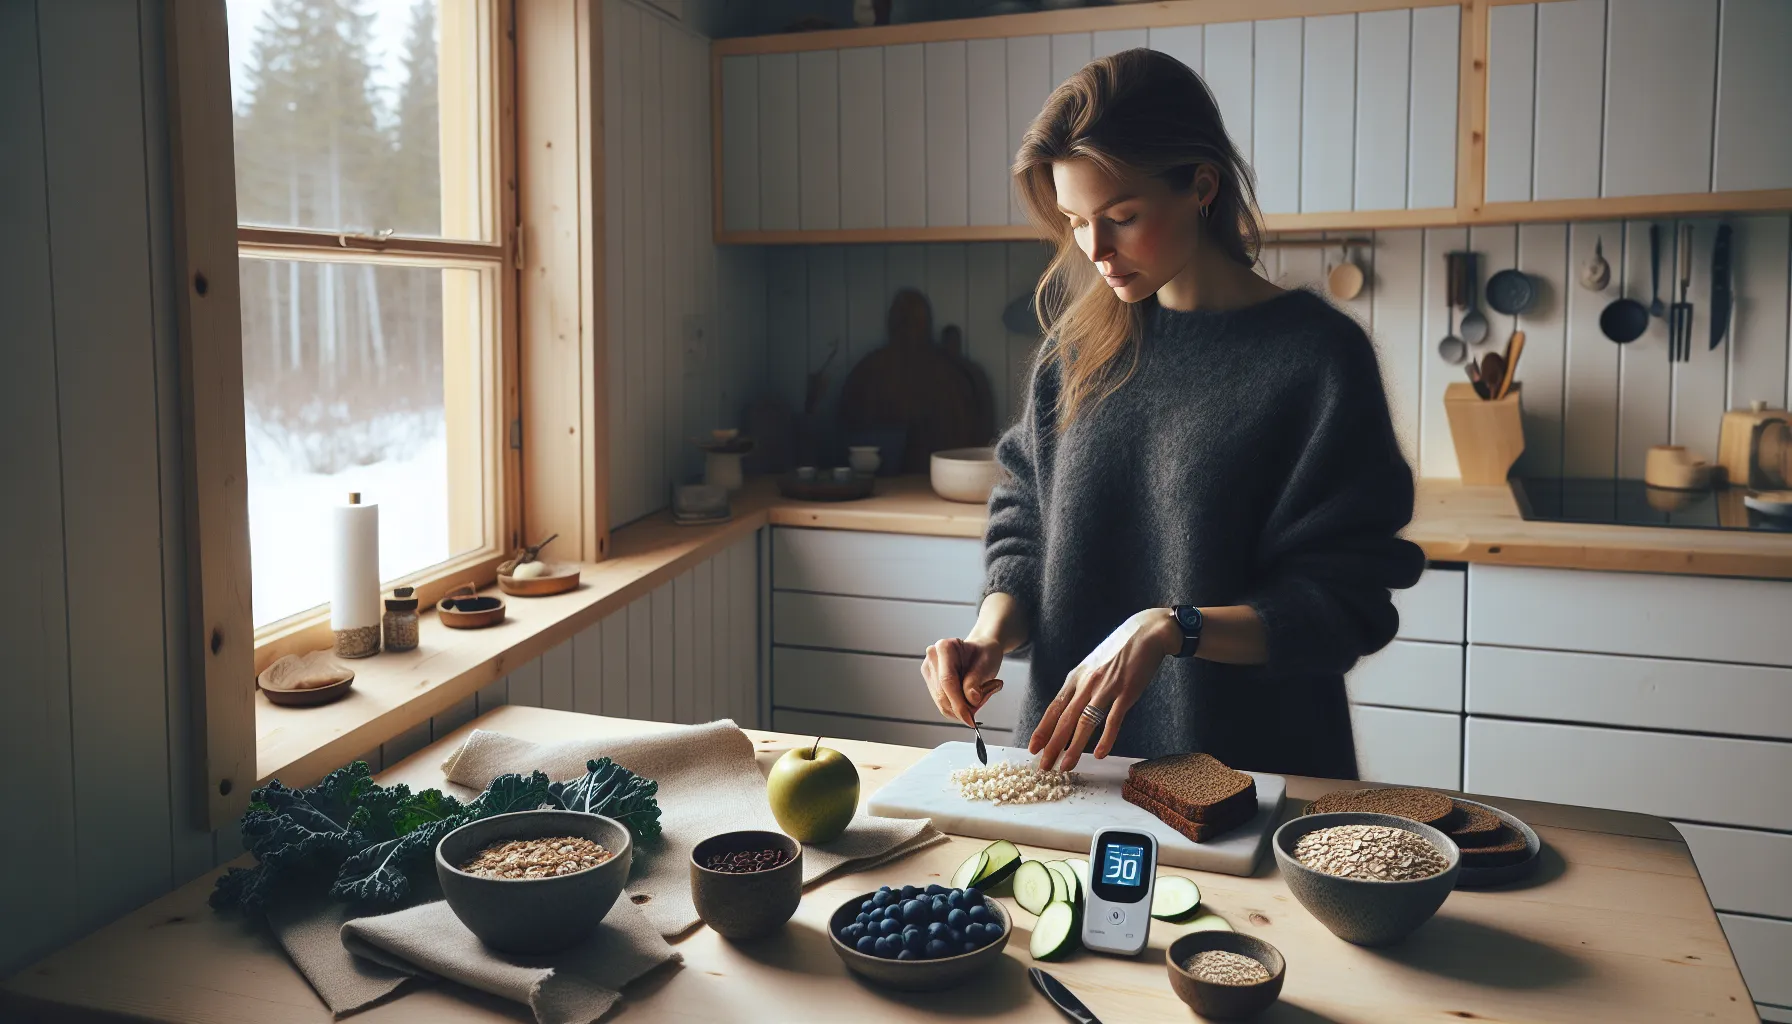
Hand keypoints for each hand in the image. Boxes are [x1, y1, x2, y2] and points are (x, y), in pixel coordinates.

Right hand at [921, 636, 1004, 727]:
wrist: (981, 652)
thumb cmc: (984, 654)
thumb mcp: (987, 664)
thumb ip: (976, 681)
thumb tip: (971, 700)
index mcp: (945, 648)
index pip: (947, 681)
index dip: (958, 703)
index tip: (970, 719)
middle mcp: (933, 658)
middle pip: (942, 694)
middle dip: (962, 708)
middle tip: (982, 702)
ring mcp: (930, 671)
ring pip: (942, 703)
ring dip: (963, 708)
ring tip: (981, 693)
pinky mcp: (931, 683)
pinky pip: (944, 704)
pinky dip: (960, 706)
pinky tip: (972, 695)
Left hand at [1030, 609, 1178, 771]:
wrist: (1146, 633)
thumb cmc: (1119, 650)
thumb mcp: (1093, 664)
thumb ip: (1082, 684)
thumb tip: (1070, 705)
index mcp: (1077, 677)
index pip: (1054, 707)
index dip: (1043, 729)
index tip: (1033, 748)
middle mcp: (1087, 683)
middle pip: (1065, 719)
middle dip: (1052, 745)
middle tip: (1044, 766)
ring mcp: (1106, 687)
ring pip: (1085, 722)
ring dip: (1074, 747)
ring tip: (1066, 766)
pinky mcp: (1126, 692)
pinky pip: (1113, 719)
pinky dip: (1105, 739)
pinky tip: (1099, 754)